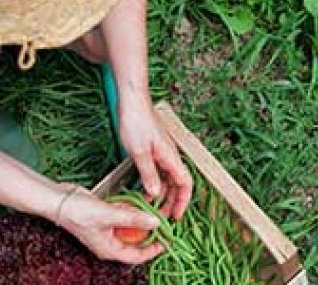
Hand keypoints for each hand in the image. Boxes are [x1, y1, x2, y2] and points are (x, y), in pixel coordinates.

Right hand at [53, 184, 163, 263]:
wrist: (58, 199)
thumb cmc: (77, 212)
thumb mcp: (109, 215)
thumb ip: (133, 219)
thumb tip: (155, 222)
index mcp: (109, 249)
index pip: (137, 256)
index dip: (154, 250)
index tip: (167, 239)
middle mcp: (109, 241)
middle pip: (136, 241)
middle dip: (150, 231)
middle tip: (163, 220)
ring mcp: (107, 229)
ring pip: (131, 227)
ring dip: (141, 218)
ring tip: (155, 208)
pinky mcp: (105, 217)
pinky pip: (123, 216)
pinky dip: (131, 209)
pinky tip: (138, 201)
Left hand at [118, 102, 192, 218]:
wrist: (132, 100)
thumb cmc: (136, 121)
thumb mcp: (139, 152)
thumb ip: (148, 174)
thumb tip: (156, 194)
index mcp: (170, 156)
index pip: (185, 183)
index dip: (183, 201)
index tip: (176, 216)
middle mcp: (170, 155)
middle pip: (177, 183)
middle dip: (171, 202)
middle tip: (161, 216)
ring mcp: (162, 151)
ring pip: (167, 178)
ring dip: (162, 193)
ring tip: (151, 206)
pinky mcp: (154, 148)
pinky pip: (159, 170)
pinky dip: (154, 182)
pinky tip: (143, 189)